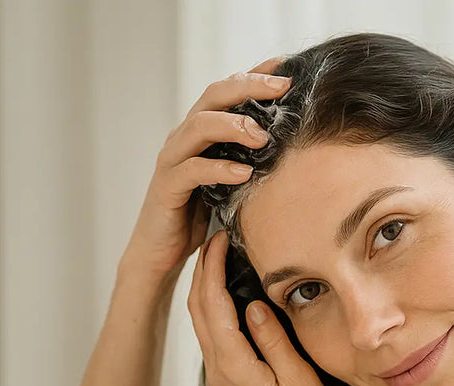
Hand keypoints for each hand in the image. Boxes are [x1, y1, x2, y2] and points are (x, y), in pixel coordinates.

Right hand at [123, 55, 291, 283]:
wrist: (161, 252)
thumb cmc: (199, 215)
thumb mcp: (230, 181)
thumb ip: (248, 159)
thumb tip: (292, 145)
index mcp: (200, 131)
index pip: (227, 91)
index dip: (254, 75)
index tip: (286, 65)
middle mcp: (184, 138)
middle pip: (212, 96)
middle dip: (248, 88)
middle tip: (281, 89)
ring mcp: (172, 160)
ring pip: (199, 126)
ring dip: (232, 126)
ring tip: (261, 136)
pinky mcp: (167, 187)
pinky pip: (192, 170)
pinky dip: (218, 169)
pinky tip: (243, 174)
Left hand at [187, 230, 344, 385]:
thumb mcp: (299, 381)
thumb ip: (275, 341)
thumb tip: (257, 305)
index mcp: (234, 367)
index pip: (213, 305)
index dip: (213, 267)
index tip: (221, 237)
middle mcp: (221, 372)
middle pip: (198, 310)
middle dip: (203, 269)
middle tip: (216, 236)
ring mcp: (223, 380)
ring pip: (202, 323)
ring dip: (206, 288)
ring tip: (220, 257)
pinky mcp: (231, 385)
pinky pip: (214, 337)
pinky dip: (215, 308)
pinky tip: (230, 297)